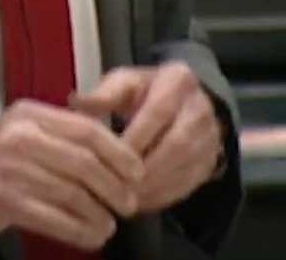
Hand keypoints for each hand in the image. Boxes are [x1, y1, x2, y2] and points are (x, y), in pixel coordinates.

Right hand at [0, 99, 143, 251]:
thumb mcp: (17, 131)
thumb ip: (57, 135)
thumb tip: (109, 149)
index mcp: (30, 115)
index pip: (87, 130)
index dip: (119, 153)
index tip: (136, 171)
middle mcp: (22, 137)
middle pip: (85, 161)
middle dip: (115, 186)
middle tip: (129, 202)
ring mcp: (11, 169)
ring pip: (73, 193)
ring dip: (99, 214)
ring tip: (109, 224)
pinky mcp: (3, 200)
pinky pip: (54, 218)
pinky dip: (79, 230)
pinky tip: (90, 236)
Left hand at [69, 62, 222, 212]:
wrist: (184, 102)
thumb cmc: (145, 91)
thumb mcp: (125, 82)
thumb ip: (103, 94)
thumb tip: (75, 101)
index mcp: (177, 81)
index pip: (157, 112)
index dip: (133, 138)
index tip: (106, 158)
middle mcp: (200, 109)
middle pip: (176, 144)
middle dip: (144, 168)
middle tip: (114, 186)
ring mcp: (210, 137)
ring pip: (184, 167)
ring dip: (152, 186)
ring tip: (122, 198)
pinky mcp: (210, 161)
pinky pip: (188, 184)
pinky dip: (162, 196)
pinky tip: (138, 203)